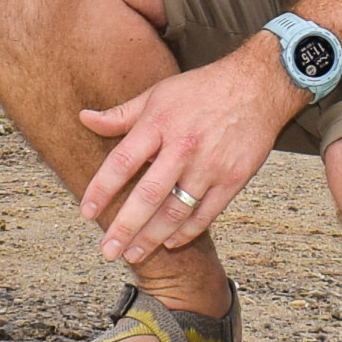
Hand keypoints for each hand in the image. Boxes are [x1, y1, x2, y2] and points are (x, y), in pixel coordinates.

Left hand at [77, 45, 304, 264]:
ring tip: (134, 254)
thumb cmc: (202, 90)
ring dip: (152, 237)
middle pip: (148, 195)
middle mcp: (183, 146)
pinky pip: (206, 214)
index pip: (122, 162)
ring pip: (176, 211)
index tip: (86, 213)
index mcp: (159, 123)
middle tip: (108, 250)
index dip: (101, 190)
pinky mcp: (232, 179)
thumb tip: (84, 119)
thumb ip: (120, 114)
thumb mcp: (157, 94)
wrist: (257, 87)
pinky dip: (187, 232)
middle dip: (125, 227)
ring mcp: (209, 165)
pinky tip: (170, 242)